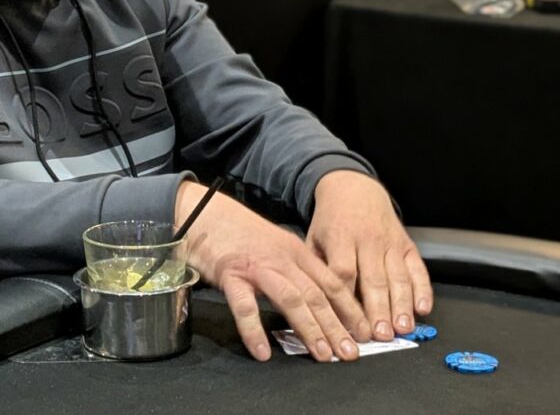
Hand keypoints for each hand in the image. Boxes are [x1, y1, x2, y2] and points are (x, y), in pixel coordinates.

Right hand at [176, 181, 370, 362]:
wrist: (204, 212)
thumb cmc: (238, 233)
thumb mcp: (275, 246)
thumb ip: (295, 268)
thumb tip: (318, 299)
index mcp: (295, 252)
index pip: (331, 283)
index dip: (350, 309)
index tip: (364, 332)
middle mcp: (281, 259)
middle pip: (316, 295)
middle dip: (337, 326)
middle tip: (350, 353)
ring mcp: (256, 266)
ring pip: (291, 299)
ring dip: (309, 329)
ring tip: (322, 355)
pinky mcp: (230, 274)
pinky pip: (244, 305)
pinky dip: (254, 330)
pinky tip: (262, 351)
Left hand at [307, 170, 432, 340]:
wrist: (353, 189)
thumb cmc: (331, 221)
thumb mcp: (314, 237)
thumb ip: (315, 267)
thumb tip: (313, 303)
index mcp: (341, 238)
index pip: (343, 272)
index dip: (346, 300)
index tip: (346, 323)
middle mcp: (367, 240)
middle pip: (374, 280)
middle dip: (378, 310)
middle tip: (380, 336)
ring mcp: (390, 242)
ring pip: (398, 277)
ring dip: (401, 305)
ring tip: (402, 329)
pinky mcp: (407, 244)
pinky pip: (418, 269)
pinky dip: (423, 290)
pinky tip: (423, 309)